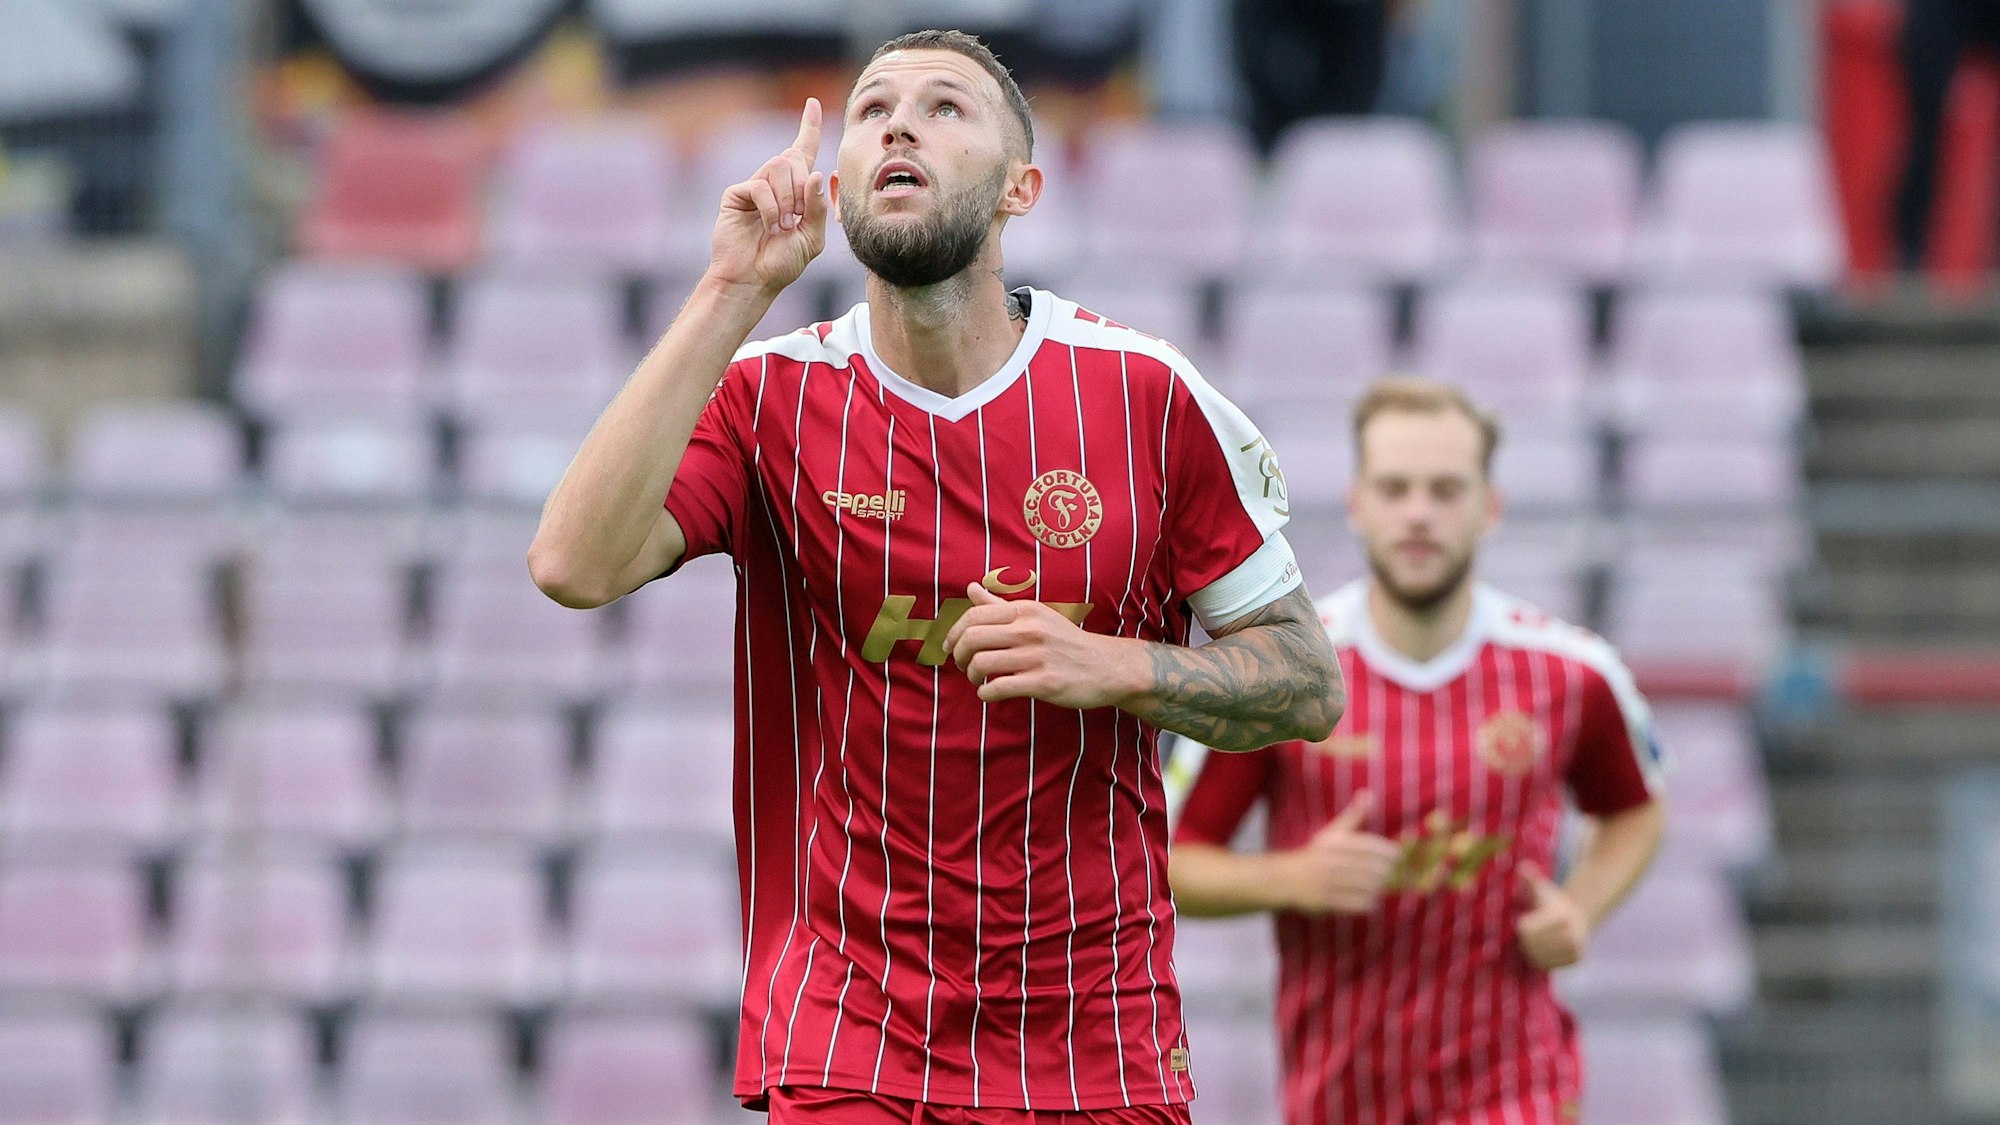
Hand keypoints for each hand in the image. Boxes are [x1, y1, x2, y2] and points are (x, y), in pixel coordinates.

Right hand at [710, 98, 828, 292]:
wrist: (752, 280)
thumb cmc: (782, 262)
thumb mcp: (812, 238)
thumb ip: (818, 208)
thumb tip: (820, 172)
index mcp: (796, 190)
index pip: (804, 150)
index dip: (809, 126)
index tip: (812, 103)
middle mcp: (775, 183)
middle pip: (795, 158)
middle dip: (803, 188)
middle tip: (796, 219)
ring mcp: (755, 186)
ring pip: (779, 166)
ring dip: (788, 199)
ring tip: (782, 225)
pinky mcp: (738, 193)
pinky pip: (761, 185)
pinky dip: (772, 208)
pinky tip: (770, 226)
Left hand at [941, 582, 1135, 707]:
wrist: (1106, 666)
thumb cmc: (1066, 641)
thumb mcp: (1037, 616)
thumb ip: (1000, 605)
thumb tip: (971, 588)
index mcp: (1026, 610)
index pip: (974, 616)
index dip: (954, 633)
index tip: (950, 647)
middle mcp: (1030, 629)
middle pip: (972, 639)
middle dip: (959, 656)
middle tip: (962, 666)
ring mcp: (1037, 656)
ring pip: (982, 664)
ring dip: (971, 676)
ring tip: (977, 681)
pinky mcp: (1044, 683)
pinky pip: (999, 688)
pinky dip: (986, 694)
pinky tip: (988, 694)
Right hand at [1277, 791, 1399, 914]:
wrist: (1287, 878)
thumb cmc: (1315, 854)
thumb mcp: (1332, 832)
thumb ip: (1353, 815)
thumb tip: (1369, 794)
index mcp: (1336, 843)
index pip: (1372, 846)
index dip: (1389, 852)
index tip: (1397, 856)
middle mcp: (1333, 861)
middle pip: (1373, 868)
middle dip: (1386, 872)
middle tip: (1389, 873)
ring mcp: (1329, 882)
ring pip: (1368, 886)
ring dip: (1378, 887)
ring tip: (1379, 885)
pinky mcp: (1327, 900)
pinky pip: (1358, 903)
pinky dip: (1368, 902)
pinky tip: (1370, 899)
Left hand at [1515, 863, 1588, 969]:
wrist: (1578, 914)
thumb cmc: (1551, 901)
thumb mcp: (1541, 888)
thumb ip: (1531, 879)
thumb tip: (1523, 867)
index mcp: (1559, 916)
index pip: (1526, 931)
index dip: (1523, 926)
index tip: (1526, 919)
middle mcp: (1571, 934)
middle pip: (1532, 946)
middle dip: (1527, 939)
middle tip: (1531, 932)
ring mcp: (1575, 949)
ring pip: (1539, 958)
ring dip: (1533, 951)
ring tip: (1538, 939)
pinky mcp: (1576, 960)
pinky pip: (1549, 966)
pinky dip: (1542, 959)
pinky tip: (1544, 949)